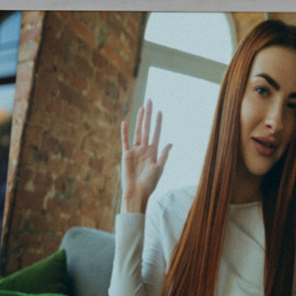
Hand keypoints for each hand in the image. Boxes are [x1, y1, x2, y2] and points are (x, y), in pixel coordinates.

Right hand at [120, 100, 171, 215]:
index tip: (160, 111)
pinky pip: (125, 141)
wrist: (137, 194)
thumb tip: (170, 143)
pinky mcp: (126, 155)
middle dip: (148, 115)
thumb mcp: (159, 169)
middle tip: (149, 101)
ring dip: (139, 120)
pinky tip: (125, 122)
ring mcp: (135, 151)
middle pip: (146, 128)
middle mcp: (144, 149)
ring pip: (137, 132)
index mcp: (154, 152)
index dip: (158, 122)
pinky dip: (125, 132)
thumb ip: (164, 155)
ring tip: (142, 108)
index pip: (156, 133)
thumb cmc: (149, 184)